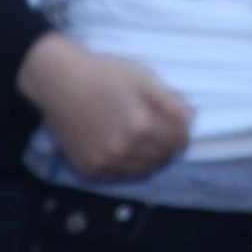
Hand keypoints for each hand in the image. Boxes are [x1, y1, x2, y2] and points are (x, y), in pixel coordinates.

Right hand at [16, 34, 192, 179]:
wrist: (60, 82)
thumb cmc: (105, 75)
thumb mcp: (144, 80)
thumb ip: (170, 103)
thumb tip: (190, 121)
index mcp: (139, 127)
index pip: (177, 141)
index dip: (183, 132)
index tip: (180, 124)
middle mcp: (120, 151)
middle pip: (161, 158)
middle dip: (169, 145)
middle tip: (165, 131)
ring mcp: (102, 163)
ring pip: (143, 170)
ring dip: (152, 158)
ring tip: (147, 138)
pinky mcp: (87, 169)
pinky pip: (120, 176)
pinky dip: (130, 165)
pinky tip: (128, 148)